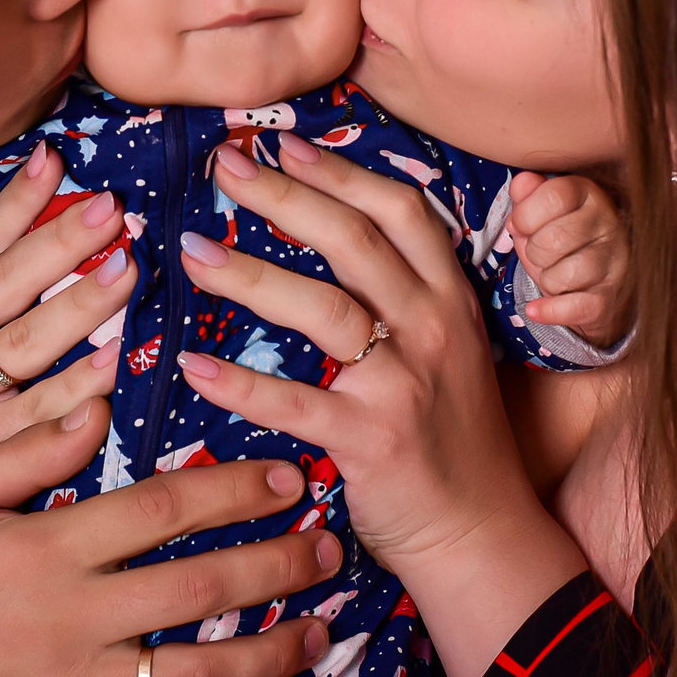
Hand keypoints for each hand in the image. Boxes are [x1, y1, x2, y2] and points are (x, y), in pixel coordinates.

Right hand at [0, 144, 137, 475]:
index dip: (19, 202)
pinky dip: (83, 382)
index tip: (60, 162)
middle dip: (62, 243)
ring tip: (127, 269)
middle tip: (112, 211)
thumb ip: (3, 254)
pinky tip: (117, 355)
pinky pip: (46, 408)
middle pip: (4, 285)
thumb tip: (52, 163)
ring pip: (27, 342)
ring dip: (82, 304)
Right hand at [0, 399, 341, 676]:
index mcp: (48, 549)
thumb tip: (99, 408)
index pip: (163, 508)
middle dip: (279, 565)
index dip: (236, 489)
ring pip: (199, 675)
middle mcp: (74, 619)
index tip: (287, 477)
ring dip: (272, 653)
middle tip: (330, 547)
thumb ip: (24, 452)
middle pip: (200, 588)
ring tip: (320, 629)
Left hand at [171, 136, 584, 676]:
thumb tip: (342, 236)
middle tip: (224, 167)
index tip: (284, 143)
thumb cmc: (453, 439)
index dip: (341, 172)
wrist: (482, 532)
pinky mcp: (373, 440)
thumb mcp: (450, 351)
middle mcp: (434, 329)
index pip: (400, 212)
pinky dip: (240, 384)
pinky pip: (294, 402)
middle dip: (284, 196)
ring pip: (322, 309)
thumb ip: (410, 296)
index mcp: (451, 300)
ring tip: (193, 250)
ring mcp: (405, 383)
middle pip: (352, 241)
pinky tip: (193, 364)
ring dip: (250, 275)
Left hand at [508, 171, 631, 343]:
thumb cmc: (562, 239)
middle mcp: (610, 224)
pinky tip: (535, 309)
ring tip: (551, 274)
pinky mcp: (611, 298)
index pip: (555, 195)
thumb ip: (529, 194)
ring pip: (564, 275)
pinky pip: (575, 307)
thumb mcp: (541, 213)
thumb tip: (522, 183)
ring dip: (546, 279)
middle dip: (534, 251)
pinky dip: (549, 311)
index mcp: (591, 195)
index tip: (521, 224)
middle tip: (540, 253)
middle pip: (554, 239)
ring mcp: (615, 262)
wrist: (594, 282)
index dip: (527, 214)